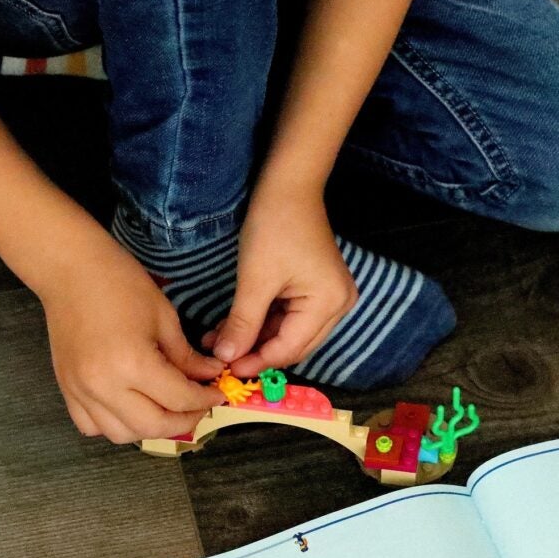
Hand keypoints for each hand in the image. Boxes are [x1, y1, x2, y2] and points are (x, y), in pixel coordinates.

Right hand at [39, 240, 225, 442]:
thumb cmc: (120, 284)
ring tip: (170, 409)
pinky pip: (91, 426)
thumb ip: (187, 357)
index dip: (205, 399)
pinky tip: (134, 408)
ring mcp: (80, 391)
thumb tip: (211, 376)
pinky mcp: (65, 389)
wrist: (70, 270)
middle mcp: (103, 386)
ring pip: (121, 434)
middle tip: (200, 406)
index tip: (219, 393)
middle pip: (152, 426)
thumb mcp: (165, 318)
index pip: (178, 398)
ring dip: (151, 429)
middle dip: (184, 420)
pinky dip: (116, 425)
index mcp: (132, 364)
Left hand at [206, 188, 356, 375]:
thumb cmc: (274, 228)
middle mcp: (338, 306)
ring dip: (256, 338)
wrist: (289, 188)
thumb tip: (224, 359)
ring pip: (289, 333)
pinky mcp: (319, 289)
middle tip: (221, 358)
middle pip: (294, 345)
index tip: (225, 370)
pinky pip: (290, 317)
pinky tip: (236, 325)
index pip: (290, 348)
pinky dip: (264, 322)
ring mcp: (331, 297)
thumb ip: (242, 323)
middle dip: (256, 352)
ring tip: (220, 340)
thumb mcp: (255, 279)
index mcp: (329, 303)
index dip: (257, 361)